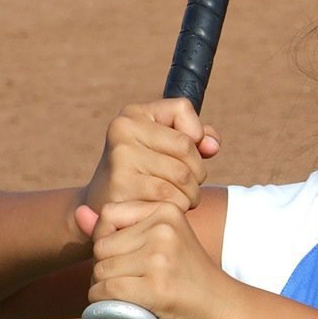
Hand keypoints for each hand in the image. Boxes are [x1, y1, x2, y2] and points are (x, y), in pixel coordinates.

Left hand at [76, 199, 232, 318]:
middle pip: (101, 247)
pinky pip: (105, 292)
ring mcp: (160, 259)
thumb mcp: (160, 242)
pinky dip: (104, 306)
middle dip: (107, 268)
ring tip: (133, 296)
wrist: (224, 309)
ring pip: (100, 271)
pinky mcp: (155, 288)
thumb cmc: (187, 277)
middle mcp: (164, 230)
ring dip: (105, 289)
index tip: (134, 259)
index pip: (108, 215)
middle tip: (134, 282)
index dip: (110, 242)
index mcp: (167, 210)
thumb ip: (119, 228)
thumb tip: (79, 213)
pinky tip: (124, 308)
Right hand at [79, 99, 220, 229]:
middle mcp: (123, 129)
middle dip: (197, 173)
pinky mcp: (122, 186)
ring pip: (182, 177)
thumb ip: (198, 137)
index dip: (196, 135)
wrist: (105, 207)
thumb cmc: (146, 175)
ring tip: (178, 198)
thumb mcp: (168, 147)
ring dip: (191, 195)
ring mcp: (120, 157)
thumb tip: (212, 146)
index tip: (185, 153)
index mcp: (134, 114)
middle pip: (187, 148)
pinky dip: (177, 207)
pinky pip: (171, 198)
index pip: (182, 109)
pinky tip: (164, 209)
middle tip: (186, 185)